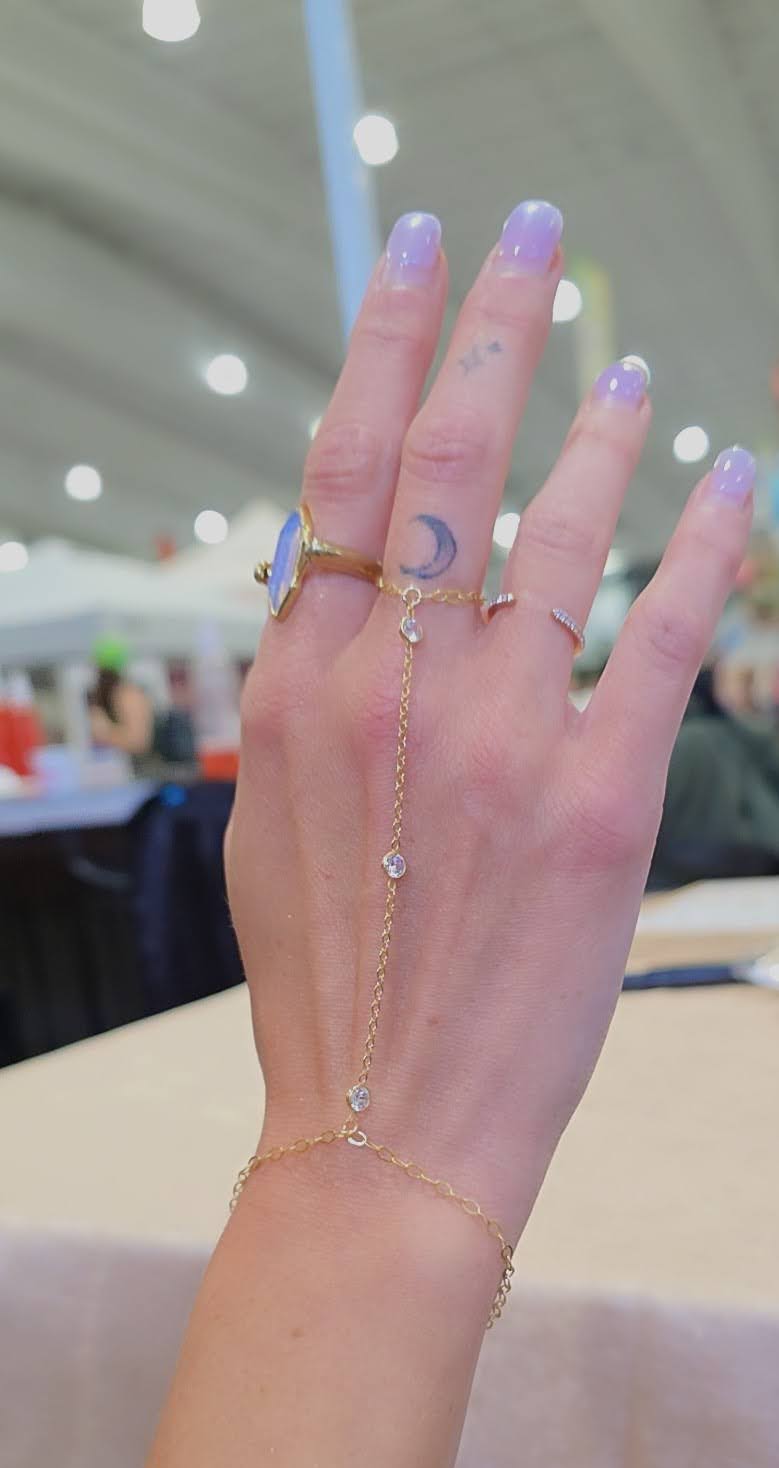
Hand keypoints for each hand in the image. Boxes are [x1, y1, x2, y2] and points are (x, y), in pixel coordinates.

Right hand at [227, 201, 753, 1237]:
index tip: (423, 257)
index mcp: (305, 689)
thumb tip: (340, 604)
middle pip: (450, 460)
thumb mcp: (275, 824)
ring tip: (632, 373)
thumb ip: (309, 700)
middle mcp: (397, 689)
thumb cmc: (328, 985)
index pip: (345, 471)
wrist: (385, 1122)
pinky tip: (731, 484)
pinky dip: (705, 545)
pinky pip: (662, 633)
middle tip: (533, 242)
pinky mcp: (601, 798)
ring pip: (562, 531)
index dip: (390, 344)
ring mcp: (502, 738)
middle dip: (495, 327)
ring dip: (604, 431)